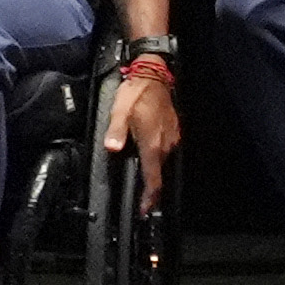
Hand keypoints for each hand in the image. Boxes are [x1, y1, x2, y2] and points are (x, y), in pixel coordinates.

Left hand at [103, 57, 178, 202]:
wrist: (154, 75)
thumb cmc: (136, 93)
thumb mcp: (119, 112)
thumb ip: (115, 132)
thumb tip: (112, 148)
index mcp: (152, 144)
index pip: (153, 179)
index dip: (149, 198)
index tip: (144, 210)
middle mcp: (165, 144)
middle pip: (158, 173)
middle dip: (149, 186)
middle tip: (139, 195)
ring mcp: (172, 137)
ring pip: (162, 161)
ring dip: (152, 169)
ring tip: (140, 172)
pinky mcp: (173, 130)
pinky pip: (165, 148)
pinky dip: (156, 155)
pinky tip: (146, 149)